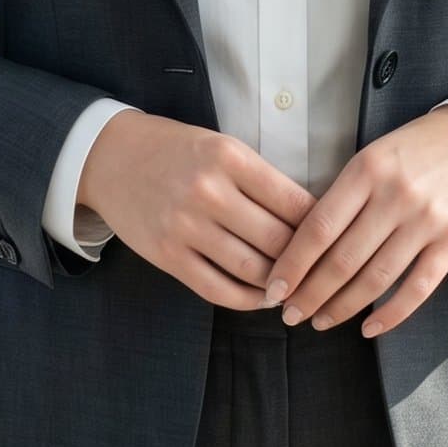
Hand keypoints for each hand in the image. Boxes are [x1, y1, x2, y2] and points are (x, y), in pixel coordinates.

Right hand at [76, 111, 314, 308]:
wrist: (111, 157)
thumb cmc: (176, 150)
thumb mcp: (221, 146)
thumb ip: (260, 179)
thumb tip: (309, 219)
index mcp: (229, 157)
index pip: (293, 201)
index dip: (322, 225)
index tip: (336, 238)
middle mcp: (208, 191)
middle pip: (278, 240)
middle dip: (307, 261)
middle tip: (325, 271)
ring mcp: (185, 226)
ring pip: (252, 269)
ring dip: (281, 284)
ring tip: (298, 288)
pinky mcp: (168, 255)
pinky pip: (218, 289)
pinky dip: (247, 300)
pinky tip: (263, 298)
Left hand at [267, 107, 447, 340]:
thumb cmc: (412, 152)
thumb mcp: (372, 157)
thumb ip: (342, 196)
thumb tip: (300, 249)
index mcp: (367, 169)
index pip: (319, 227)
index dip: (293, 264)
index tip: (274, 290)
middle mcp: (396, 195)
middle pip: (344, 259)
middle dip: (311, 293)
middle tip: (290, 314)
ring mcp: (428, 220)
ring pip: (376, 278)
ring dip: (343, 307)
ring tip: (320, 322)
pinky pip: (418, 288)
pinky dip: (392, 314)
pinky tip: (368, 328)